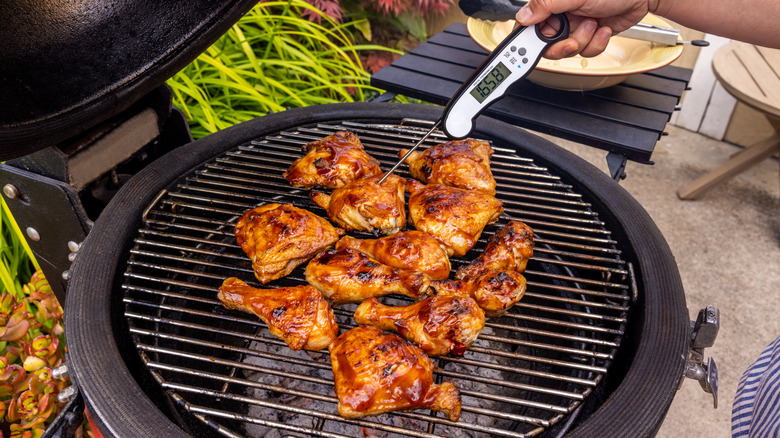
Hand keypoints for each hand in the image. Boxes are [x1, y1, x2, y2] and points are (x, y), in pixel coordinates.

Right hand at [516, 0, 652, 58]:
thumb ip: (545, 5)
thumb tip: (523, 15)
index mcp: (552, 4)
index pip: (530, 26)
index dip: (530, 40)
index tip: (532, 49)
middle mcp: (562, 15)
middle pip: (548, 45)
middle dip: (563, 45)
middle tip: (572, 40)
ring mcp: (576, 26)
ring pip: (568, 50)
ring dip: (584, 40)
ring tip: (593, 23)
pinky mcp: (590, 35)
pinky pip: (586, 51)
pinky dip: (596, 43)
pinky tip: (603, 28)